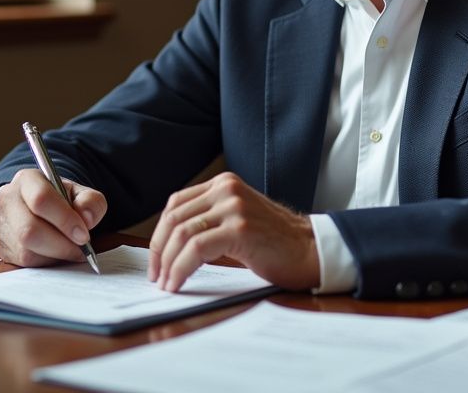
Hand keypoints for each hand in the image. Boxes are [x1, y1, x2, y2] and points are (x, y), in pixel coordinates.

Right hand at [0, 168, 107, 267]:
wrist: (39, 209)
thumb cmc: (61, 200)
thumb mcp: (80, 194)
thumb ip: (90, 201)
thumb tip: (87, 218)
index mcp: (27, 179)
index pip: (41, 199)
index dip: (65, 220)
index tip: (84, 235)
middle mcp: (7, 199)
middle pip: (29, 229)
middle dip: (61, 244)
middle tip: (81, 248)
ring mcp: (0, 224)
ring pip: (26, 250)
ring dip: (55, 255)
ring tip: (71, 250)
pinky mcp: (0, 246)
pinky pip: (23, 263)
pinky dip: (46, 262)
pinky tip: (57, 254)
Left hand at [148, 172, 318, 291]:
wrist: (311, 249)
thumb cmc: (276, 242)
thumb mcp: (238, 219)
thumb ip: (210, 220)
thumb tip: (170, 245)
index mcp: (224, 184)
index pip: (176, 204)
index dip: (159, 234)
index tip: (156, 259)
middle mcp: (226, 189)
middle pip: (174, 219)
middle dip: (158, 251)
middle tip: (156, 276)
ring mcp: (234, 207)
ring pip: (182, 234)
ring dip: (167, 263)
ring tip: (166, 283)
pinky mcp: (239, 228)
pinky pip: (196, 248)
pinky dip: (181, 268)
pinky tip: (178, 282)